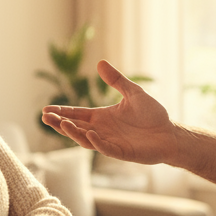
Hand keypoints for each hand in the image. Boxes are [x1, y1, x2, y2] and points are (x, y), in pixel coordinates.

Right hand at [41, 60, 176, 163]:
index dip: (62, 112)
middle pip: (76, 128)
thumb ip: (116, 80)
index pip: (77, 114)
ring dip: (74, 132)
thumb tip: (100, 62)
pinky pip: (106, 148)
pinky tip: (89, 134)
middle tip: (45, 117)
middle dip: (60, 123)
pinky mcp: (122, 152)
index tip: (45, 110)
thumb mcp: (133, 93)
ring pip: (86, 139)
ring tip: (62, 123)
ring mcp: (111, 142)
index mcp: (102, 117)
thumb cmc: (152, 115)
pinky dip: (96, 142)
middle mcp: (102, 131)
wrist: (169, 133)